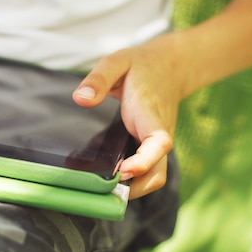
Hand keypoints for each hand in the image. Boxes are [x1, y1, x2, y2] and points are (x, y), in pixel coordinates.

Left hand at [73, 34, 185, 198]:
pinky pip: (146, 170)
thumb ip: (99, 79)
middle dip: (136, 189)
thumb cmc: (142, 66)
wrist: (170, 66)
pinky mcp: (151, 147)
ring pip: (154, 176)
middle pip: (158, 173)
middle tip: (103, 190)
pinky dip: (130, 180)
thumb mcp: (117, 61)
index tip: (124, 171)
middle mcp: (157, 134)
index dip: (144, 161)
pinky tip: (104, 176)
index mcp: (150, 114)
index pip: (159, 143)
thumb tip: (81, 99)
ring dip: (132, 189)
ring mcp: (156, 144)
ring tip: (100, 189)